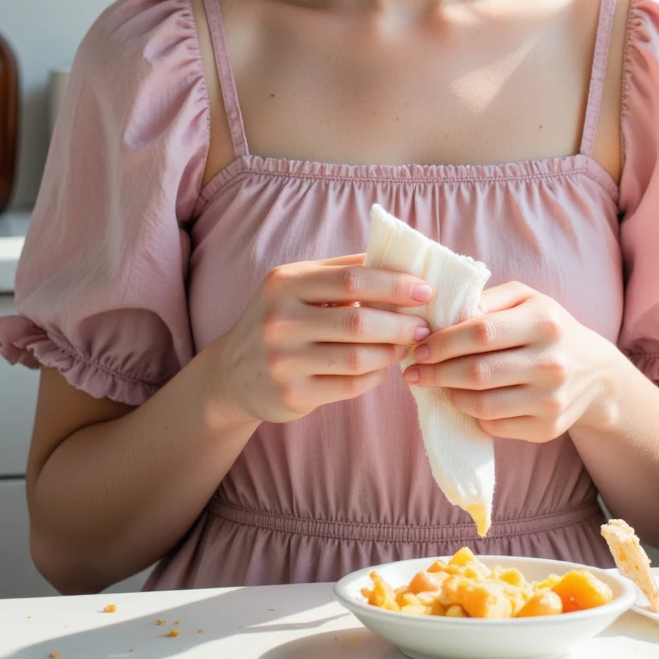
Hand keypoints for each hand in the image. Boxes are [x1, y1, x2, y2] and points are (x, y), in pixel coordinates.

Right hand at [211, 253, 432, 424]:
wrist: (233, 373)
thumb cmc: (281, 319)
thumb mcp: (298, 286)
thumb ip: (343, 272)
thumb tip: (402, 264)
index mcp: (285, 283)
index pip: (352, 279)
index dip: (394, 285)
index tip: (425, 291)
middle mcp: (281, 320)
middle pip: (358, 321)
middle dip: (400, 324)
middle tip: (424, 325)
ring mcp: (284, 361)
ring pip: (357, 358)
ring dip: (392, 352)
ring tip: (406, 346)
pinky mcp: (291, 394)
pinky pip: (350, 386)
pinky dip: (376, 376)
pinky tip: (383, 367)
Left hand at [402, 280, 616, 442]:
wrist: (595, 373)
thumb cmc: (547, 328)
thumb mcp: (526, 299)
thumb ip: (487, 300)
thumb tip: (442, 317)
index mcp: (544, 322)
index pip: (481, 333)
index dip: (443, 343)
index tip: (419, 347)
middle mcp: (550, 362)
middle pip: (478, 372)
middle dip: (436, 372)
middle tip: (413, 372)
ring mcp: (550, 399)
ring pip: (483, 404)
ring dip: (449, 395)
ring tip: (435, 385)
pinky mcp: (547, 428)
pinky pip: (495, 425)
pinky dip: (472, 414)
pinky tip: (463, 400)